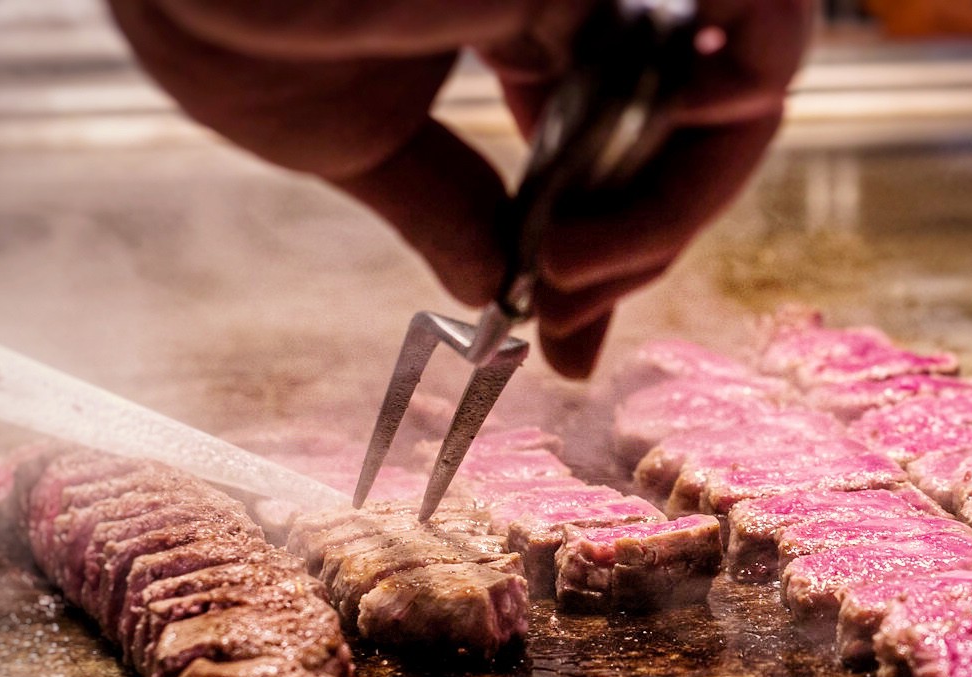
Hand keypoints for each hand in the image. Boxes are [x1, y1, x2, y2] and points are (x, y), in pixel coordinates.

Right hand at [107, 0, 808, 376]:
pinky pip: (749, 51)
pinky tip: (586, 235)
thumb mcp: (348, 134)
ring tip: (560, 283)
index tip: (563, 347)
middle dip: (642, 246)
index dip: (614, 241)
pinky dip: (701, 159)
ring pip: (740, 94)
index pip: (621, 135)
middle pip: (689, 128)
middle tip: (561, 327)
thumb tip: (495, 292)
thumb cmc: (222, 6)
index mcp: (527, 6)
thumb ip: (442, 202)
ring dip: (668, 217)